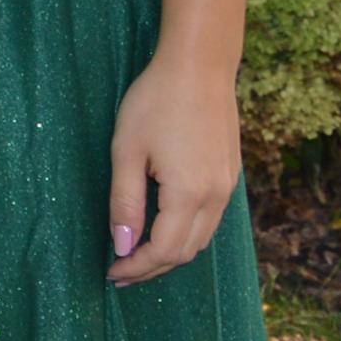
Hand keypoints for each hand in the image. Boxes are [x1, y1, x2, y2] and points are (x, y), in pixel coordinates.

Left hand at [105, 49, 242, 285]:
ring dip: (170, 253)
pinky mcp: (230, 175)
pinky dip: (186, 233)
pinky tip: (163, 227)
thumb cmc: (155, 101)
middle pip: (185, 252)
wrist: (200, 66)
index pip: (163, 251)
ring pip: (201, 239)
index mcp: (189, 194)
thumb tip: (122, 245)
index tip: (111, 273)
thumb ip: (125, 202)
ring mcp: (227, 187)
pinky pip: (210, 220)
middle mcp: (216, 198)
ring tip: (137, 255)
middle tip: (120, 271)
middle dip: (152, 267)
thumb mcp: (127, 150)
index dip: (136, 267)